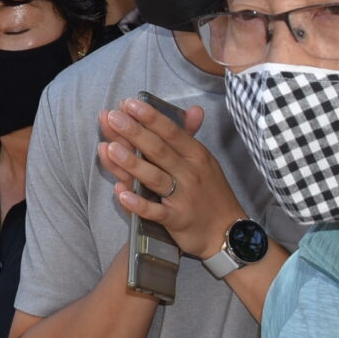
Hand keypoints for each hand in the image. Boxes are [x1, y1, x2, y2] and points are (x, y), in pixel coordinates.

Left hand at [100, 97, 244, 261]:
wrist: (228, 234)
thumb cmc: (211, 193)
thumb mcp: (206, 161)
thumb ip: (190, 136)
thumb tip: (194, 108)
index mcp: (196, 156)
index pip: (171, 132)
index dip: (150, 117)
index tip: (129, 103)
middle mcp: (190, 174)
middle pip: (159, 151)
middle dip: (134, 133)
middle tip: (113, 117)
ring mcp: (183, 198)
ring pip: (154, 178)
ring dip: (132, 163)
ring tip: (110, 149)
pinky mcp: (177, 221)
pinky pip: (155, 212)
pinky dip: (138, 204)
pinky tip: (120, 194)